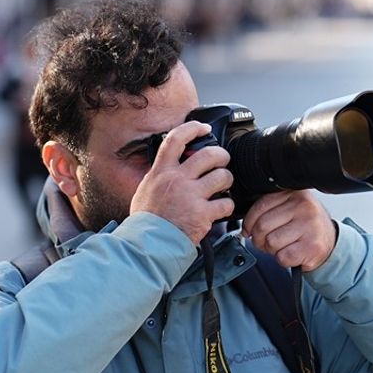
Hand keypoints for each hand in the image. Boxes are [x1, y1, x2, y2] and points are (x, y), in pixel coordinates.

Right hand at [130, 121, 234, 243]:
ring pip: (223, 176)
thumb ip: (160, 175)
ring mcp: (192, 196)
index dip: (193, 128)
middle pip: (210, 154)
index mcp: (162, 172)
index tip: (204, 129)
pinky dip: (227, 206)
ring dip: (227, 180)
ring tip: (223, 186)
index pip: (176, 139)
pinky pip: (226, 203)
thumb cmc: (146, 221)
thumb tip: (170, 166)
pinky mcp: (203, 214)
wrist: (148, 244)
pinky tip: (221, 209)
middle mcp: (178, 180)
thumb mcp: (146, 189)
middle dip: (221, 155)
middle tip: (222, 161)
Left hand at [241, 190, 335, 271]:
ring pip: (271, 242)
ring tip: (283, 246)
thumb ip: (270, 209)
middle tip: (266, 242)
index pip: (261, 206)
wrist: (330, 241)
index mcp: (295, 194)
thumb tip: (246, 226)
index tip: (248, 230)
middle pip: (263, 226)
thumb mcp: (291, 208)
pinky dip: (283, 260)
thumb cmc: (306, 226)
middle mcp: (304, 207)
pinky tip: (292, 253)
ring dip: (272, 250)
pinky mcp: (312, 246)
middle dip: (259, 239)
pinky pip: (283, 256)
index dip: (249, 222)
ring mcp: (310, 226)